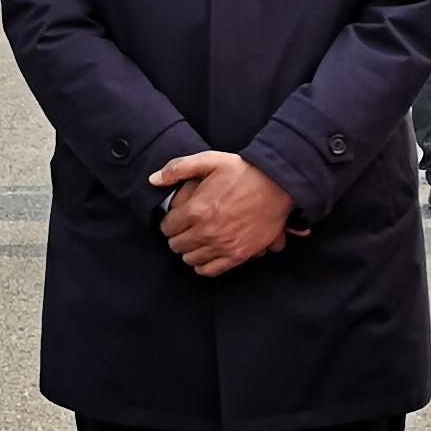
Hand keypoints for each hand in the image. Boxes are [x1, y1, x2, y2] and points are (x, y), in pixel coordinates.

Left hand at [150, 151, 293, 277]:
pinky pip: (210, 270)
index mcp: (196, 210)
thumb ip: (178, 168)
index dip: (169, 222)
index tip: (175, 219)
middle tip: (184, 230)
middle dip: (177, 237)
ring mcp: (223, 246)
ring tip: (195, 241)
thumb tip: (153, 180)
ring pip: (190, 259)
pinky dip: (203, 265)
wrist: (277, 184)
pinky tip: (205, 256)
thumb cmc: (243, 171)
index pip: (167, 227)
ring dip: (189, 250)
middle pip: (177, 245)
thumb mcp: (209, 160)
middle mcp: (207, 232)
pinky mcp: (239, 255)